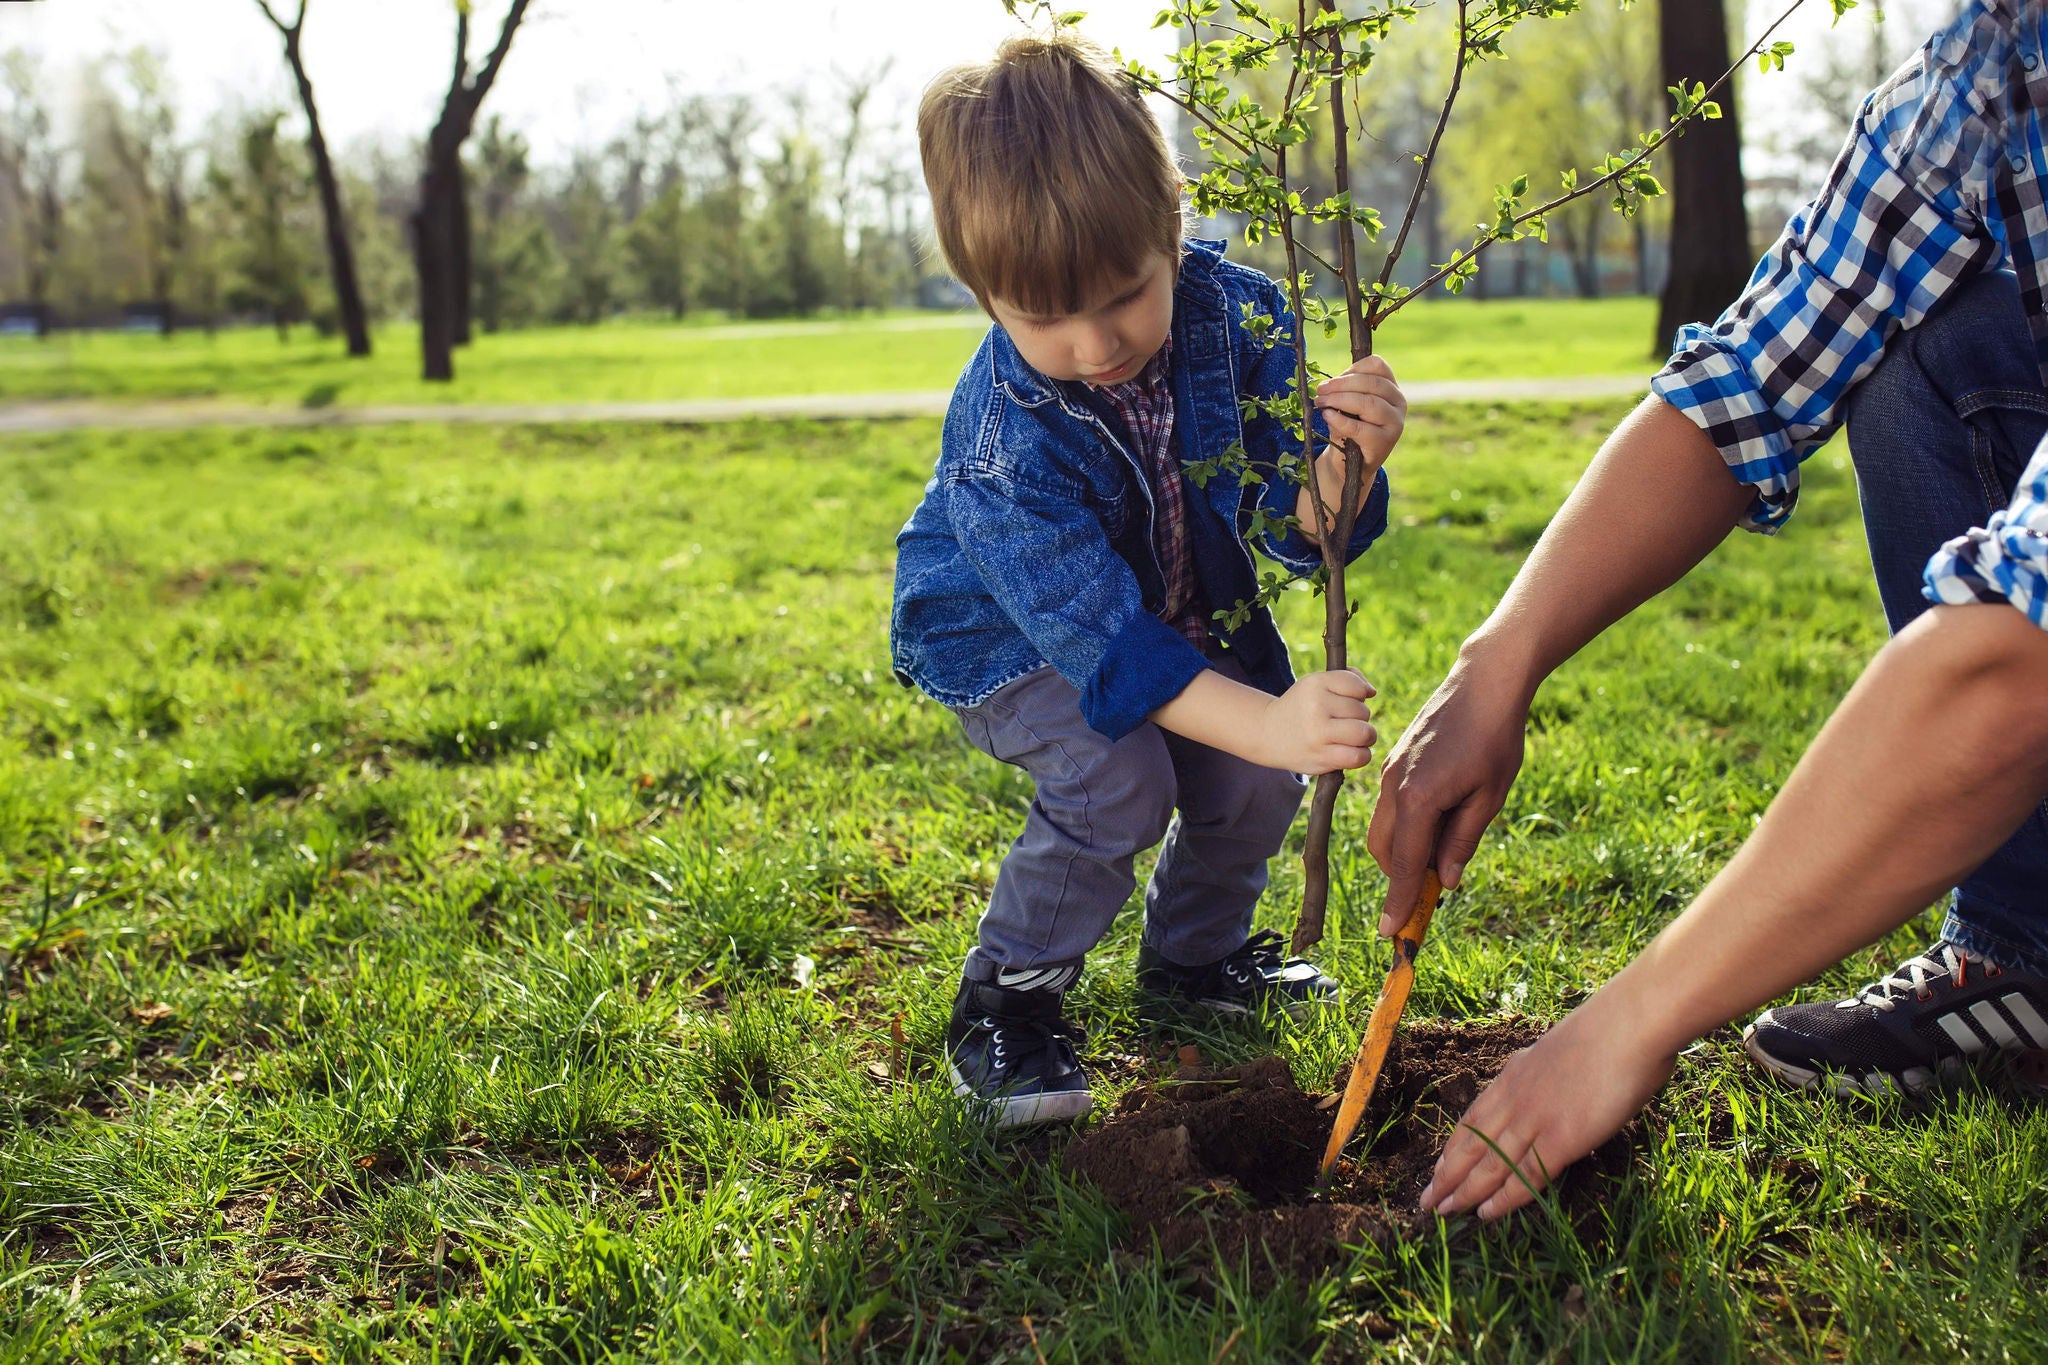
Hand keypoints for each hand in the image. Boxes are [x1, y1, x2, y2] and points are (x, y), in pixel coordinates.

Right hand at [1258, 669, 1376, 774]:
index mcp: (1316, 684)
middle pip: (1363, 711)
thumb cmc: (1302, 706)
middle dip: (1360, 717)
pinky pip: (1359, 757)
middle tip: (1343, 720)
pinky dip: (1361, 755)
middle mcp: (1316, 707)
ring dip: (1365, 736)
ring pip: (1365, 734)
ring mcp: (1318, 735)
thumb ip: (1347, 678)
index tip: (1347, 699)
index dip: (1359, 694)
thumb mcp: (1317, 684)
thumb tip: (1371, 692)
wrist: (1268, 733)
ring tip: (1352, 736)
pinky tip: (1350, 750)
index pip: (1357, 687)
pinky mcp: (1321, 758)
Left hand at [1306, 355, 1404, 517]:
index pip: (1377, 366)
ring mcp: (1394, 423)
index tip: (1333, 380)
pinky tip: (1327, 416)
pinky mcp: (1384, 442)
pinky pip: (1360, 427)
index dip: (1353, 368)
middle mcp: (1398, 403)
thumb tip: (1328, 385)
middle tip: (1320, 390)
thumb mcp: (1348, 406)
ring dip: (1339, 400)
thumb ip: (1345, 391)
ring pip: (1369, 403)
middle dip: (1341, 384)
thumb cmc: (1349, 429)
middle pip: (1372, 383)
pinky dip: (1340, 420)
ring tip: (1320, 403)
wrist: (1351, 465)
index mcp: (1391, 388)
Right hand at [1366, 651, 1528, 934]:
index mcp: (1418, 800)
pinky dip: (1405, 827)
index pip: (1404, 864)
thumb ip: (1462, 841)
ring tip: (1442, 854)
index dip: (1399, 901)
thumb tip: (1445, 881)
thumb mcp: (1489, 798)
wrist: (1483, 682)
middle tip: (1432, 891)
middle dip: (1400, 876)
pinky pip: (1391, 807)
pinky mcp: (1395, 762)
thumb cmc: (1495, 738)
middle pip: (1384, 850)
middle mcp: (1394, 787)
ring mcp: (1390, 772)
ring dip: (1403, 851)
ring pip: (1383, 828)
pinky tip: (1438, 823)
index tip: (1392, 933)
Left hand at [1419, 991, 1677, 1218]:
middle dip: (1446, 1175)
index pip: (1473, 1119)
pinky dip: (1503, 1198)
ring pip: (1488, 1164)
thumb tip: (1550, 1086)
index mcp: (1514, 1076)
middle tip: (1426, 1201)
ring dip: (1463, 1192)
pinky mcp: (1560, 1138)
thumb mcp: (1559, 1052)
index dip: (1453, 1148)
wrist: (1628, 1025)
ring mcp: (1534, 1119)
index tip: (1437, 1168)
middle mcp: (1514, 1098)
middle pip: (1470, 1144)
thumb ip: (1546, 1074)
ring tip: (1442, 1213)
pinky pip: (1524, 1175)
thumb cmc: (1608, 1033)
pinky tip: (1486, 1214)